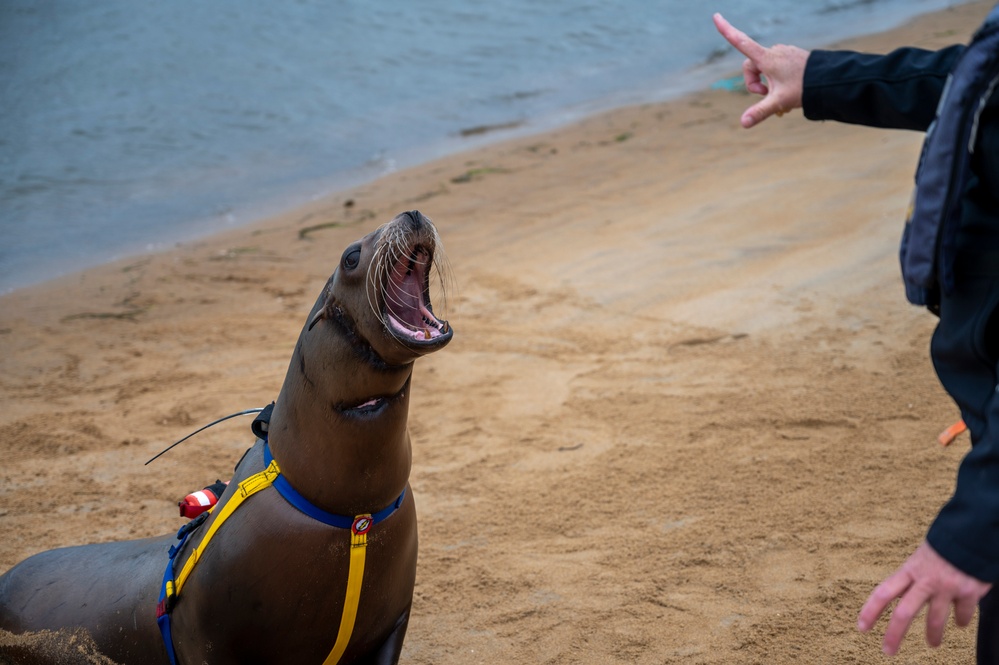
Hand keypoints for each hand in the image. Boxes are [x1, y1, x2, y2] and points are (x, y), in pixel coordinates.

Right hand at [712, 13, 808, 127]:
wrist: (830, 79)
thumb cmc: (804, 88)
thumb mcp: (779, 101)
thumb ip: (760, 112)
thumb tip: (743, 123)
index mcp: (766, 58)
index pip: (741, 42)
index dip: (727, 30)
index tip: (715, 16)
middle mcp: (773, 52)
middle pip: (751, 67)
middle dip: (754, 84)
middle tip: (767, 96)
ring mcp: (783, 53)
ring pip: (764, 69)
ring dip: (767, 84)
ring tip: (782, 96)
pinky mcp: (791, 56)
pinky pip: (776, 68)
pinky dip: (776, 81)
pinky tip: (789, 90)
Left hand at [858, 540, 991, 654]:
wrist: (972, 534)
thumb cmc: (942, 549)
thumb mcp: (919, 558)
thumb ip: (911, 578)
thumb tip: (897, 596)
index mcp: (909, 570)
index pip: (883, 592)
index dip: (870, 610)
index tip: (861, 627)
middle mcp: (925, 580)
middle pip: (904, 613)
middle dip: (894, 635)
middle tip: (887, 651)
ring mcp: (947, 587)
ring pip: (935, 621)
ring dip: (933, 636)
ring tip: (933, 644)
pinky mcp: (969, 592)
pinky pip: (963, 616)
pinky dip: (962, 621)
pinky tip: (960, 623)